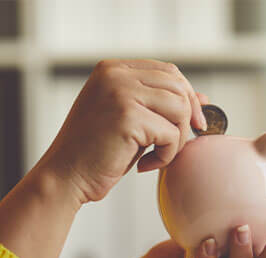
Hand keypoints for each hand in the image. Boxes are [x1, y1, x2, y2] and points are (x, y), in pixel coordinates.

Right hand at [41, 59, 206, 203]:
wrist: (63, 178)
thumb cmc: (92, 156)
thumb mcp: (128, 123)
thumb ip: (157, 106)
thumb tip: (202, 98)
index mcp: (111, 70)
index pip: (167, 71)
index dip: (186, 96)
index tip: (191, 123)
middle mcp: (115, 75)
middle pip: (177, 85)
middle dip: (187, 117)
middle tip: (176, 145)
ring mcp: (120, 92)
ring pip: (179, 108)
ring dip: (176, 139)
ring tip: (155, 157)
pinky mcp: (127, 117)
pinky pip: (171, 134)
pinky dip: (165, 156)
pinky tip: (143, 166)